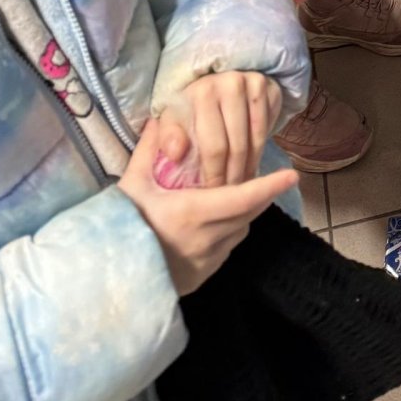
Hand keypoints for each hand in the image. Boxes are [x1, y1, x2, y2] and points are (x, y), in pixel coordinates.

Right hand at [119, 120, 297, 296]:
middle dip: (262, 194)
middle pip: (248, 212)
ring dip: (245, 212)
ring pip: (240, 230)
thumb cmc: (119, 229)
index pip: (243, 198)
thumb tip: (160, 119)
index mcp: (192, 214)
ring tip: (243, 194)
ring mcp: (207, 260)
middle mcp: (206, 239)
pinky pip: (228, 246)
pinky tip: (221, 219)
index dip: (269, 186)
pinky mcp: (204, 274)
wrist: (108, 282)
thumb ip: (148, 150)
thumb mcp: (131, 187)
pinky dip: (231, 230)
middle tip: (272, 177)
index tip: (292, 175)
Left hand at [156, 71, 283, 188]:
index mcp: (203, 92)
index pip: (213, 146)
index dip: (213, 175)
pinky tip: (252, 164)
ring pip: (256, 140)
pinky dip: (260, 151)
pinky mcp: (270, 88)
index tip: (211, 194)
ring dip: (249, 167)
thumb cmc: (191, 107)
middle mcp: (230, 84)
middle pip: (237, 145)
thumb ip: (168, 137)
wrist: (216, 80)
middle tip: (229, 194)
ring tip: (241, 184)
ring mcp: (253, 84)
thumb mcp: (173, 120)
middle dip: (233, 176)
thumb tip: (175, 153)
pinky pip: (269, 129)